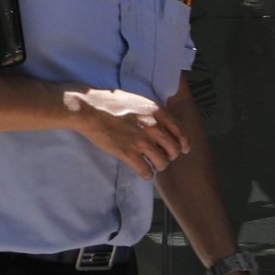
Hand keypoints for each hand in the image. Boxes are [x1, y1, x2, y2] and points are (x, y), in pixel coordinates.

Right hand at [67, 87, 189, 178]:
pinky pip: (145, 171)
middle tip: (164, 157)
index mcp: (158, 112)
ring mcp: (141, 140)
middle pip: (174, 149)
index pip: (181, 132)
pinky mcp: (128, 153)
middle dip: (171, 155)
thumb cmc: (113, 102)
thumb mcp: (141, 101)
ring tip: (153, 165)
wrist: (91, 108)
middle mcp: (154, 127)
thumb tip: (164, 122)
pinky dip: (146, 174)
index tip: (184, 149)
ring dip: (158, 166)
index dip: (184, 143)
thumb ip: (155, 112)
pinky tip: (144, 172)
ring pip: (162, 162)